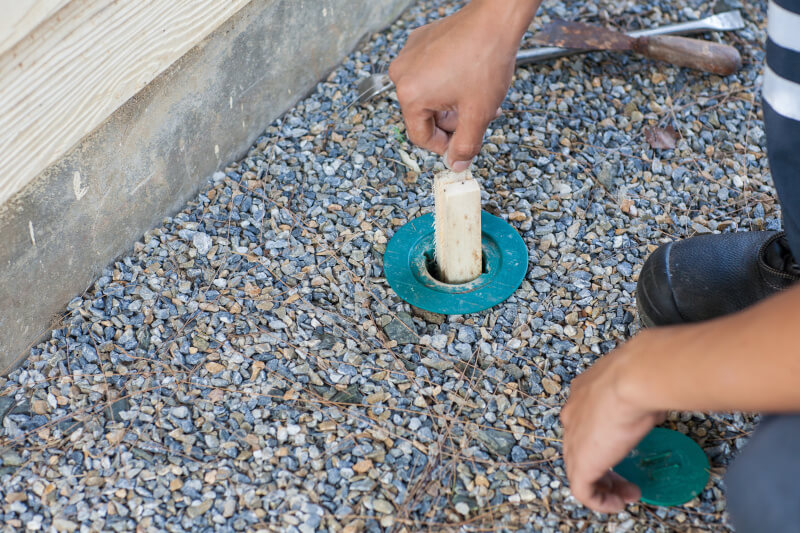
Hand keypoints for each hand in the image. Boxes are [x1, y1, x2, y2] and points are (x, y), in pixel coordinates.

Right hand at [388, 0, 536, 170]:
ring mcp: (409, 55)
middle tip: (475, 117)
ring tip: (476, 97)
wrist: (495, 21)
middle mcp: (402, 74)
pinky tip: (468, 76)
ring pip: (428, 94)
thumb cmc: (485, 60)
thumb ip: (465, 145)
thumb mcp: (478, 114)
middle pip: (424, 115)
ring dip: (451, 102)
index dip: (443, 146)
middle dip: (451, 120)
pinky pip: (429, 72)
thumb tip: (456, 164)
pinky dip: (447, 80)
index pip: (420, 136)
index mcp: (411, 95)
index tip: (460, 144)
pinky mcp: (419, 42)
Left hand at [561, 331, 665, 512]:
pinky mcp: (581, 461)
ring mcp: (573, 438)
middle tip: (627, 479)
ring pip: (580, 470)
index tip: (626, 449)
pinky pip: (583, 490)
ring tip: (627, 495)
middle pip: (580, 448)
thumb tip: (656, 405)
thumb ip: (640, 398)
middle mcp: (573, 414)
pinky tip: (618, 503)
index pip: (585, 422)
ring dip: (605, 487)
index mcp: (584, 392)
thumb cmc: (645, 373)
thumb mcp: (642, 384)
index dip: (606, 440)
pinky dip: (600, 501)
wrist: (637, 377)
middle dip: (605, 467)